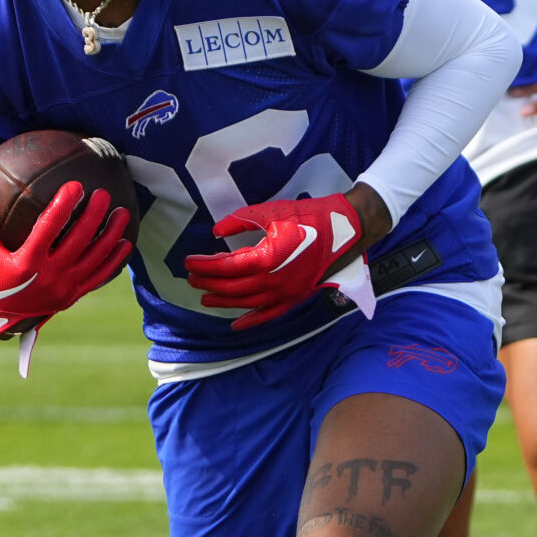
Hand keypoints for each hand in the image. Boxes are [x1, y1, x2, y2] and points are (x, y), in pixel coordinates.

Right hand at [0, 176, 133, 340]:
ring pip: (94, 258)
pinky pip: (98, 277)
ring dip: (111, 234)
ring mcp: (63, 288)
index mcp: (26, 262)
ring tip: (122, 212)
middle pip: (79, 240)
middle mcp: (48, 276)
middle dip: (94, 215)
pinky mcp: (72, 296)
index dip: (64, 205)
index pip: (49, 228)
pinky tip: (125, 243)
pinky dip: (113, 260)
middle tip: (103, 194)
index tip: (75, 185)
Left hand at [182, 191, 369, 330]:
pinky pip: (270, 314)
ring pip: (246, 303)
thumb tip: (216, 232)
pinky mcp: (296, 297)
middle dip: (208, 283)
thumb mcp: (272, 212)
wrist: (348, 228)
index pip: (226, 267)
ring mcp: (286, 293)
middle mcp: (274, 281)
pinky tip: (236, 324)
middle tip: (192, 278)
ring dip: (223, 301)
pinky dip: (251, 320)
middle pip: (232, 288)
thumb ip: (240, 221)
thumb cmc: (311, 216)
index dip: (204, 266)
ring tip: (205, 297)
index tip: (189, 261)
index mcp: (266, 259)